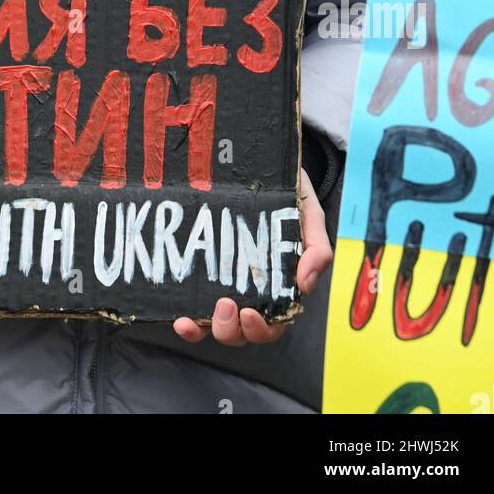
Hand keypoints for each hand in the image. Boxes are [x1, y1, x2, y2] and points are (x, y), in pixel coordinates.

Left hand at [173, 167, 332, 346]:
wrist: (264, 162)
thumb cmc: (289, 193)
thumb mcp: (310, 214)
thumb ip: (316, 246)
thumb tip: (306, 284)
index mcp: (278, 284)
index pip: (272, 322)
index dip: (261, 328)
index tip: (250, 314)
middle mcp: (249, 290)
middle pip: (241, 331)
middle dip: (231, 330)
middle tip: (225, 308)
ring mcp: (222, 282)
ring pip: (213, 324)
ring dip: (205, 329)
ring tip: (193, 318)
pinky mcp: (201, 271)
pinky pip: (192, 304)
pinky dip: (186, 320)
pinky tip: (177, 317)